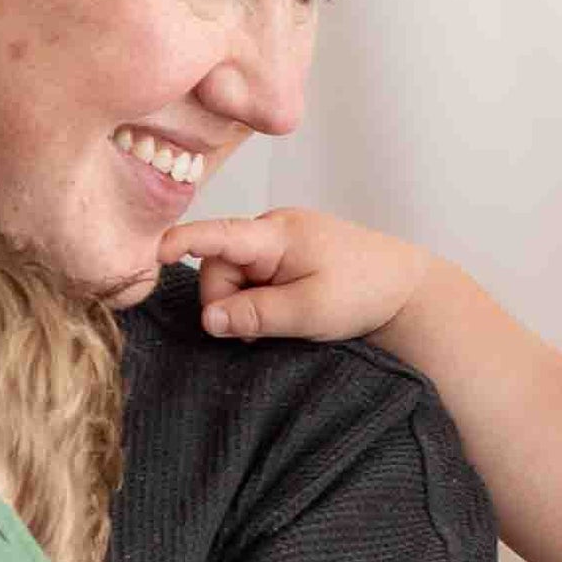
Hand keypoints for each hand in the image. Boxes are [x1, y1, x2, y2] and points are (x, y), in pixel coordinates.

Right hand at [165, 204, 428, 345]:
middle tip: (260, 332)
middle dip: (228, 302)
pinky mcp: (287, 254)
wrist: (406, 289)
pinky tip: (284, 311)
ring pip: (235, 274)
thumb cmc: (364, 293)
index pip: (219, 235)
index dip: (183, 242)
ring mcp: (280, 240)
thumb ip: (255, 314)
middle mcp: (274, 229)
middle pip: (220, 266)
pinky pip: (253, 275)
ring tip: (282, 321)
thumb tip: (208, 320)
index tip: (156, 251)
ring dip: (246, 303)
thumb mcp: (308, 312)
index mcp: (277, 235)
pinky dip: (259, 298)